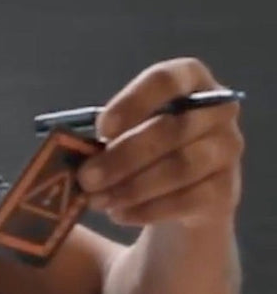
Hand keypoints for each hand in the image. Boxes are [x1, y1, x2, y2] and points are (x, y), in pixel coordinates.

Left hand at [77, 58, 243, 228]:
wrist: (179, 202)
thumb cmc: (141, 153)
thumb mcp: (121, 136)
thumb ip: (102, 138)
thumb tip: (67, 150)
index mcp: (189, 81)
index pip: (167, 79)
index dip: (134, 101)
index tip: (102, 128)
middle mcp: (218, 111)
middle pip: (171, 129)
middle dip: (122, 156)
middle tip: (86, 178)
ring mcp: (226, 151)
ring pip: (180, 167)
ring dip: (132, 186)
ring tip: (97, 200)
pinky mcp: (226, 191)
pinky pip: (187, 199)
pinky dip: (147, 209)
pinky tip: (119, 214)